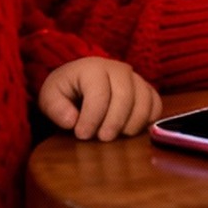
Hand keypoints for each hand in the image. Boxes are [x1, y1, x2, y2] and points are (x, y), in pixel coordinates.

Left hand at [39, 58, 161, 139]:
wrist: (81, 81)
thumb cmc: (66, 90)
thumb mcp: (50, 96)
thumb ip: (55, 107)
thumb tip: (72, 120)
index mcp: (92, 67)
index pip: (98, 94)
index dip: (91, 118)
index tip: (81, 134)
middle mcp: (118, 69)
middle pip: (125, 96)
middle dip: (114, 122)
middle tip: (102, 139)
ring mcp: (135, 78)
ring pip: (144, 100)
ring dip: (132, 123)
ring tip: (117, 136)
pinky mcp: (146, 89)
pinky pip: (156, 104)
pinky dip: (148, 119)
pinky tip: (132, 130)